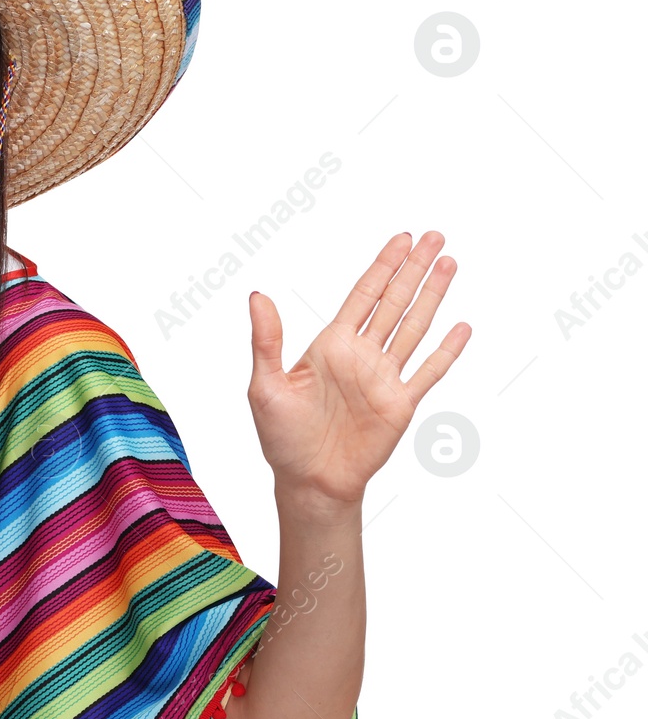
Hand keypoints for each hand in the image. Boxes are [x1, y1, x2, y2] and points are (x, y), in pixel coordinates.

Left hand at [246, 230, 470, 512]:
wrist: (308, 482)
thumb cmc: (281, 436)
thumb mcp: (265, 385)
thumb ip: (267, 340)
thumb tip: (257, 295)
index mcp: (331, 345)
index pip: (364, 295)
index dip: (383, 266)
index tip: (401, 239)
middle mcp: (361, 356)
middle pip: (395, 302)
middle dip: (414, 269)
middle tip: (435, 236)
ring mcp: (384, 379)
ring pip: (415, 328)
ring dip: (433, 297)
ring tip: (449, 264)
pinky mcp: (401, 406)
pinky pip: (429, 373)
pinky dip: (446, 350)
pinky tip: (461, 326)